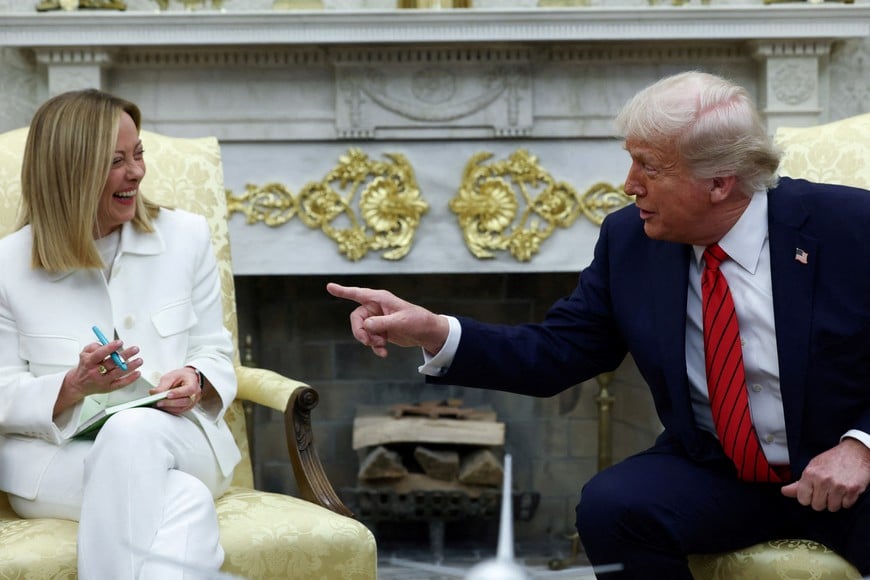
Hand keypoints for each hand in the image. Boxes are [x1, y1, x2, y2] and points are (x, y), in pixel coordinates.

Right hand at [57, 340, 141, 415]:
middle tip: (135, 349)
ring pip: (118, 373)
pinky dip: (131, 378)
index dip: (110, 348)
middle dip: (124, 355)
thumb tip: (108, 343)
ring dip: (131, 366)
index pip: (99, 354)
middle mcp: (96, 372)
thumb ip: (94, 346)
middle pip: (112, 363)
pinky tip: (137, 373)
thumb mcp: (84, 353)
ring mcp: (103, 381)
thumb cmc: (85, 367)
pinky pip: (121, 384)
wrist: (78, 385)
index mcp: (89, 362)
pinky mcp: (109, 388)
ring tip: (139, 360)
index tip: (119, 342)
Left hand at [153, 367, 201, 415]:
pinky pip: (178, 411)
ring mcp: (191, 403)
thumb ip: (163, 385)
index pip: (189, 390)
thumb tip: (154, 392)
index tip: (168, 395)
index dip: (178, 393)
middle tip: (159, 402)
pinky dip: (169, 410)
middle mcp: (195, 395)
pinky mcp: (186, 408)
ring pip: (181, 408)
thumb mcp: (171, 377)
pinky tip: (162, 407)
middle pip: (185, 401)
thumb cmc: (181, 377)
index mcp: (193, 384)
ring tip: (158, 404)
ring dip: (169, 407)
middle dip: (171, 403)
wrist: (186, 379)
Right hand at [326, 282, 449, 357]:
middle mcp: (376, 307)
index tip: (329, 287)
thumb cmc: (418, 321)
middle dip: (360, 332)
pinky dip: (375, 347)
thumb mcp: (401, 322)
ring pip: (362, 330)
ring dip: (369, 341)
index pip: (358, 294)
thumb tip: (366, 325)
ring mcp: (378, 319)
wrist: (428, 333)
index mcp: (381, 299)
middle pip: (357, 318)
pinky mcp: (381, 330)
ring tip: (382, 346)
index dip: (343, 291)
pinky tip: (383, 353)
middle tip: (369, 342)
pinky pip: (370, 339)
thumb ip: (382, 323)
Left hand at [781, 438, 869, 510]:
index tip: (812, 492)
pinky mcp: (852, 490)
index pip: (803, 500)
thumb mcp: (813, 467)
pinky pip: (846, 506)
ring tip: (836, 490)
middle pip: (817, 506)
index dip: (808, 498)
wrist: (856, 452)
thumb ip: (799, 483)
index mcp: (810, 474)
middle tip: (826, 490)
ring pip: (832, 508)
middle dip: (821, 500)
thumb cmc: (833, 459)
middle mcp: (823, 481)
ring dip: (834, 502)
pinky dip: (846, 500)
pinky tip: (845, 490)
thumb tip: (784, 492)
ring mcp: (839, 486)